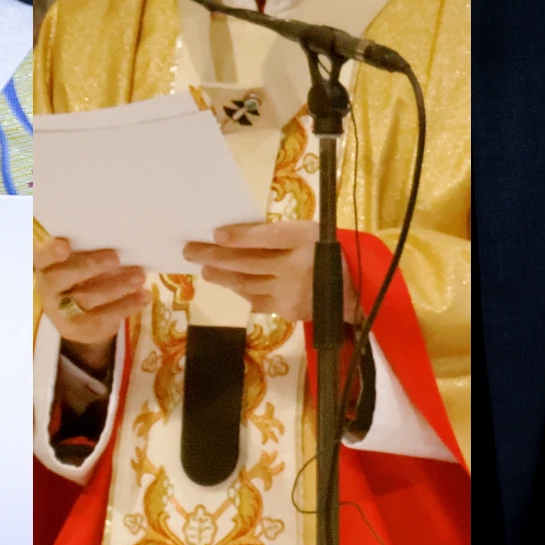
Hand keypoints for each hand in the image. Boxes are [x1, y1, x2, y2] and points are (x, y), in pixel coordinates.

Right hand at [36, 236, 149, 373]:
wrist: (77, 317)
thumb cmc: (82, 276)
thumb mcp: (79, 261)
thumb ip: (89, 252)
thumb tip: (121, 242)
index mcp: (45, 266)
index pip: (41, 256)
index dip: (51, 252)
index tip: (65, 245)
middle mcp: (48, 289)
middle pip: (62, 278)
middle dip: (89, 267)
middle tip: (115, 257)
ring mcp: (61, 313)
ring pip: (86, 299)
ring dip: (116, 286)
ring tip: (139, 276)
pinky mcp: (78, 330)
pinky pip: (103, 318)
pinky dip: (126, 306)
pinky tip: (143, 296)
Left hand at [184, 221, 354, 321]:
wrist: (354, 290)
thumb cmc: (323, 252)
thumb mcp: (307, 233)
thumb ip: (276, 234)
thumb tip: (232, 234)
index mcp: (304, 240)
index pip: (267, 237)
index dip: (241, 236)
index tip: (216, 234)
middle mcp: (296, 268)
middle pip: (247, 262)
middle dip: (214, 256)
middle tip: (190, 250)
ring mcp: (291, 293)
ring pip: (246, 284)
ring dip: (221, 276)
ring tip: (205, 268)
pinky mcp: (287, 311)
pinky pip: (255, 300)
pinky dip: (240, 290)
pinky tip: (228, 283)